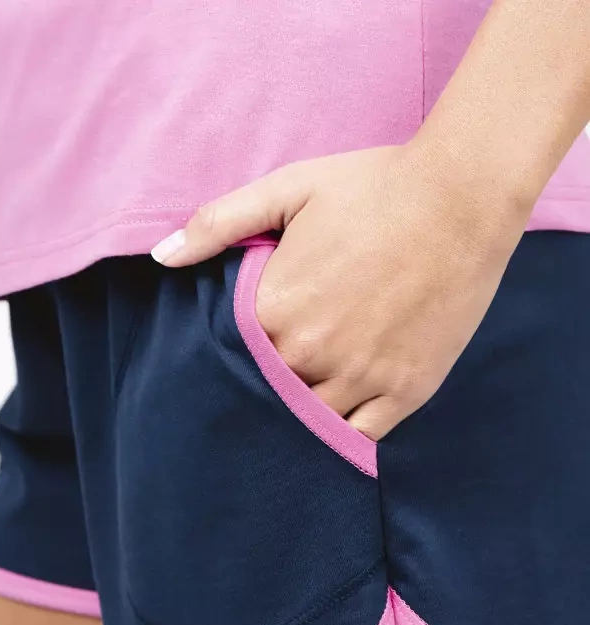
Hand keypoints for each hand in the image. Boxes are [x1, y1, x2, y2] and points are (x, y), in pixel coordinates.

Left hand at [150, 141, 528, 439]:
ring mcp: (362, 378)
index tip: (231, 359)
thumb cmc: (374, 187)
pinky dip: (343, 436)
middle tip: (260, 391)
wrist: (462, 198)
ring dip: (298, 419)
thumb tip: (162, 257)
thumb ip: (219, 224)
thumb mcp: (288, 188)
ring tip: (293, 410)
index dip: (227, 361)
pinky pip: (361, 437)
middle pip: (266, 398)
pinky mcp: (406, 391)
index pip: (228, 360)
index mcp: (276, 310)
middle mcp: (313, 354)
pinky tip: (333, 424)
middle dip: (258, 396)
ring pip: (309, 424)